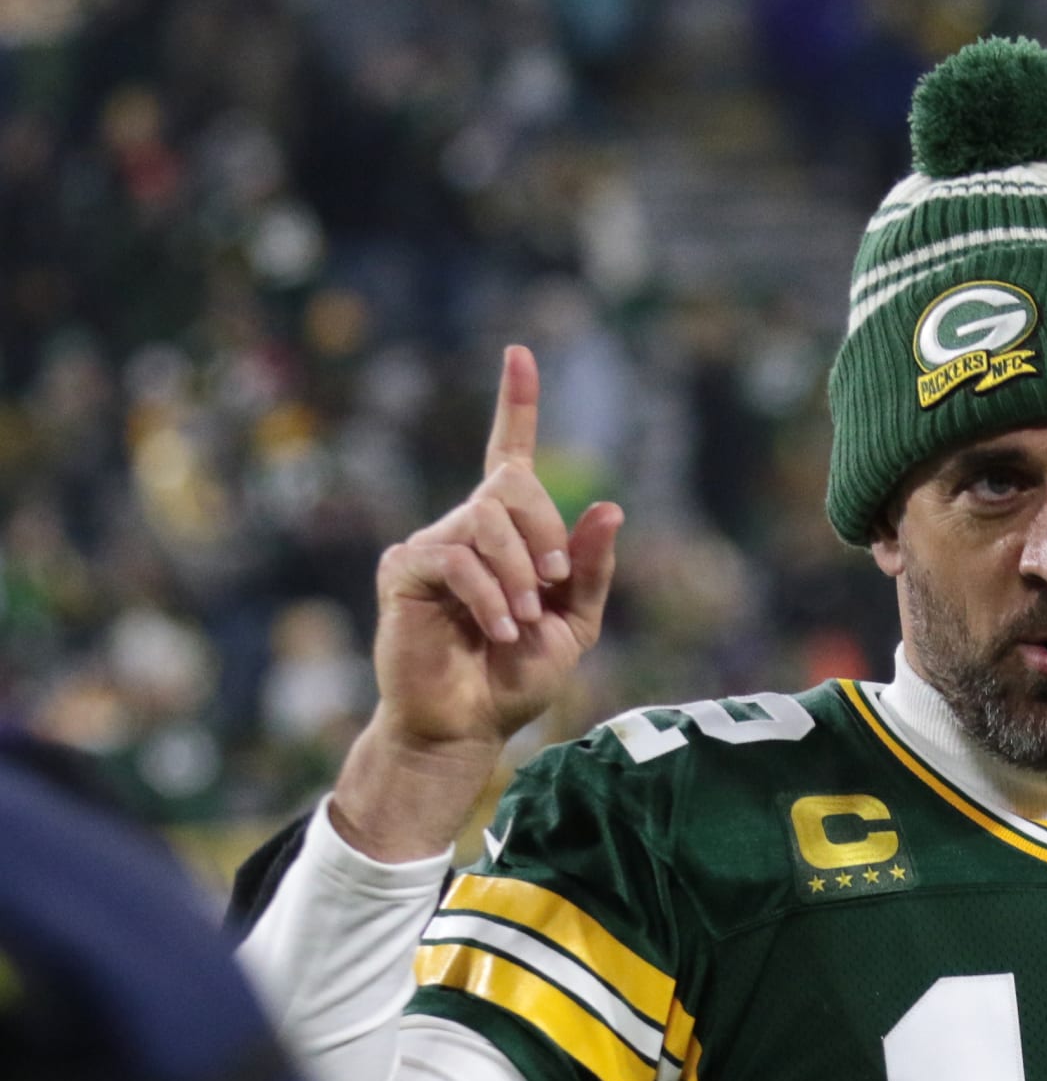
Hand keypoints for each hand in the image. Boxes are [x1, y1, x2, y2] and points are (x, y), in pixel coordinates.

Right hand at [330, 345, 622, 860]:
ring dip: (517, 572)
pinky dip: (487, 592)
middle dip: (543, 532)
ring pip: (484, 521)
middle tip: (552, 584)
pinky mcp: (404, 571)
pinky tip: (498, 628)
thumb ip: (589, 569)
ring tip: (521, 620)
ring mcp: (432, 545)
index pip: (510, 455)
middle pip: (509, 486)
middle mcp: (467, 528)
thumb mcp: (575, 623)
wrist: (467, 726)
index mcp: (511, 533)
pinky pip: (453, 557)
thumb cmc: (516, 676)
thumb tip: (608, 506)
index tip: (520, 354)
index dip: (515, 404)